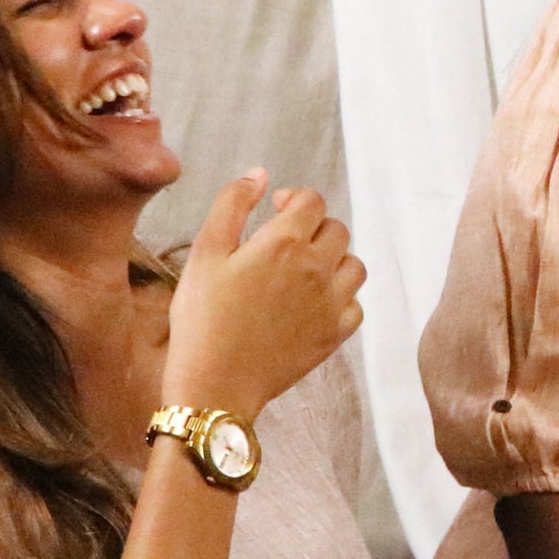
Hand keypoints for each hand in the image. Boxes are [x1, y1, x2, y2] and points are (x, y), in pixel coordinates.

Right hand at [159, 170, 365, 418]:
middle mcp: (317, 269)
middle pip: (337, 230)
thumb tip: (260, 175)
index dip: (295, 198)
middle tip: (286, 243)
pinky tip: (314, 303)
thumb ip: (232, 204)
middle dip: (314, 227)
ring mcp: (331, 304)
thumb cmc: (203, 318)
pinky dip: (341, 297)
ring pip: (354, 265)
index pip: (312, 201)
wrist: (215, 383)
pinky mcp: (334, 335)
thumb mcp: (205, 252)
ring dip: (334, 259)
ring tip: (304, 271)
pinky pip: (355, 305)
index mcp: (284, 243)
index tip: (277, 209)